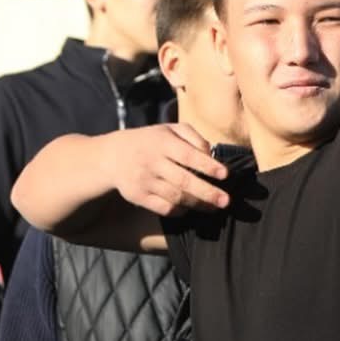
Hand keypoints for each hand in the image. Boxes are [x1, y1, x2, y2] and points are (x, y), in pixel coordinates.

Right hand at [105, 124, 230, 216]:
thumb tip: (211, 155)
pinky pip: (163, 208)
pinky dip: (180, 211)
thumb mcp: (170, 129)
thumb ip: (194, 137)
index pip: (189, 155)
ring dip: (198, 204)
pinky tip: (190, 208)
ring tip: (214, 207)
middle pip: (184, 181)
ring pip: (176, 197)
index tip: (226, 174)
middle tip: (226, 201)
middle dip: (208, 193)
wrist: (113, 156)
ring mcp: (144, 181)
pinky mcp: (138, 197)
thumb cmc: (153, 141)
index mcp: (162, 142)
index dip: (208, 166)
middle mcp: (152, 162)